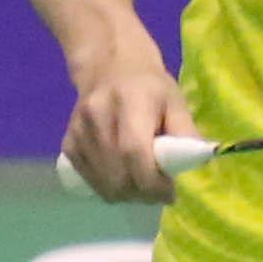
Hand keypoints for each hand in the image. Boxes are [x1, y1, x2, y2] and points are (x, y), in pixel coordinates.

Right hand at [60, 39, 181, 204]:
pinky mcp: (68, 141)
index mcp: (129, 101)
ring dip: (125, 194)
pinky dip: (106, 187)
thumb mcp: (176, 103)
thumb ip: (185, 134)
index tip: (170, 193)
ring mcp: (79, 129)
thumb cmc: (151, 88)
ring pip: (101, 181)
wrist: (109, 67)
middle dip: (141, 193)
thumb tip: (194, 166)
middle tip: (158, 194)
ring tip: (143, 187)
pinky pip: (87, 177)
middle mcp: (98, 115)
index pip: (134, 152)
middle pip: (117, 173)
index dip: (152, 182)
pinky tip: (122, 179)